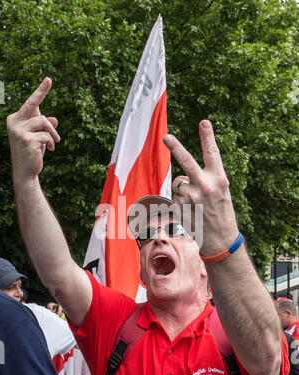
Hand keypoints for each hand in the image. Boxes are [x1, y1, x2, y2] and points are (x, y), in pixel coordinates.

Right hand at [7, 77, 59, 178]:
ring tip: (54, 142)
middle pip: (32, 104)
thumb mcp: (39, 138)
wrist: (26, 171)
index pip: (30, 103)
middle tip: (49, 79)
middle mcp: (14, 122)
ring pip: (44, 122)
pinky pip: (47, 135)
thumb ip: (45, 128)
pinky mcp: (27, 139)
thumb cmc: (32, 153)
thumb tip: (54, 119)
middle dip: (41, 91)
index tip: (49, 79)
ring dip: (53, 133)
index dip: (40, 91)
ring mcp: (19, 130)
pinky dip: (51, 142)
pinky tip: (49, 150)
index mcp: (15, 119)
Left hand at [163, 120, 238, 254]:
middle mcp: (205, 186)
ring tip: (194, 202)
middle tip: (166, 137)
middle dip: (175, 147)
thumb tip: (184, 175)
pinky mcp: (181, 208)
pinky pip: (175, 197)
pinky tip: (190, 210)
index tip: (203, 122)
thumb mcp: (222, 191)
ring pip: (178, 182)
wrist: (219, 238)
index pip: (212, 153)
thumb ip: (207, 178)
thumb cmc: (222, 211)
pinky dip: (179, 201)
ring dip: (183, 189)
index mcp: (219, 179)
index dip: (207, 136)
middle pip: (187, 162)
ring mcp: (191, 197)